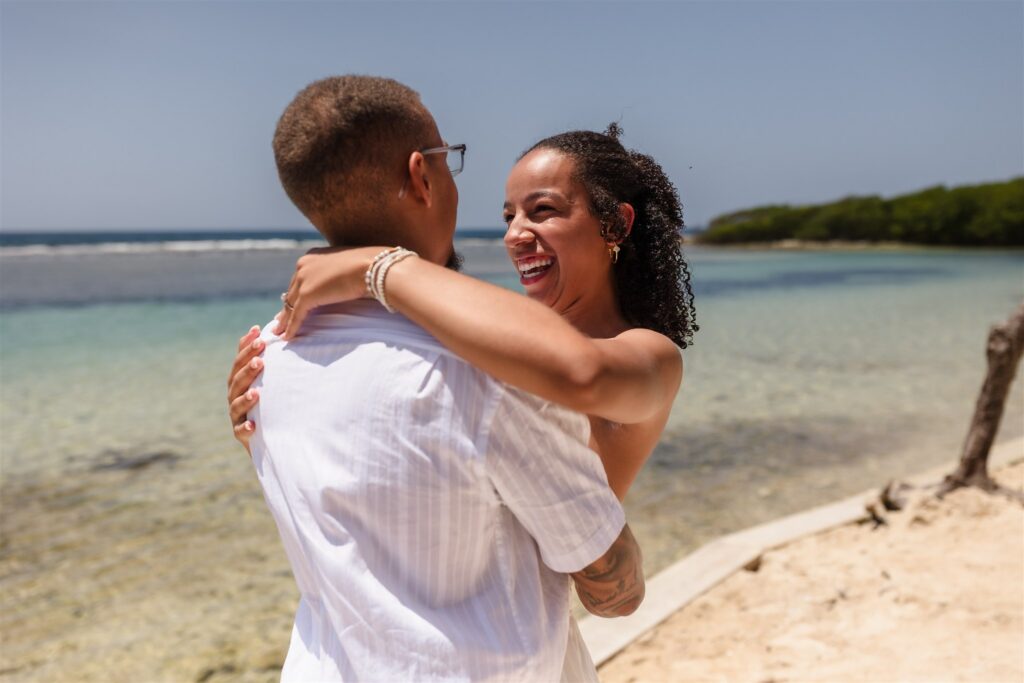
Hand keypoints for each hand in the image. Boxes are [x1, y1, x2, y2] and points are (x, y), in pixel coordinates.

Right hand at [228, 325, 265, 454]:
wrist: (274, 437)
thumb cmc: (274, 403)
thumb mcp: (273, 381)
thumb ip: (271, 360)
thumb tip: (277, 329)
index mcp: (241, 381)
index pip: (240, 361)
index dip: (246, 346)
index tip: (258, 331)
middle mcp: (236, 396)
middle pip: (237, 379)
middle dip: (247, 367)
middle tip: (261, 356)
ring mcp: (237, 416)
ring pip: (236, 404)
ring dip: (245, 397)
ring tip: (257, 392)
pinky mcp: (242, 435)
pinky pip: (241, 431)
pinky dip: (246, 428)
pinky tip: (253, 425)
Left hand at [276, 246, 381, 339]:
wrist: (373, 266)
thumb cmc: (369, 264)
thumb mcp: (348, 266)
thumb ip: (338, 273)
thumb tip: (344, 282)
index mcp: (312, 256)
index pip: (300, 279)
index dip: (296, 293)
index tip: (291, 304)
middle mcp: (303, 265)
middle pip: (292, 291)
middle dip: (286, 307)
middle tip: (281, 320)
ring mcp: (304, 279)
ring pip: (290, 304)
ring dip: (285, 320)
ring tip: (280, 331)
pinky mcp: (307, 295)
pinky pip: (296, 314)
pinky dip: (292, 327)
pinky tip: (288, 337)